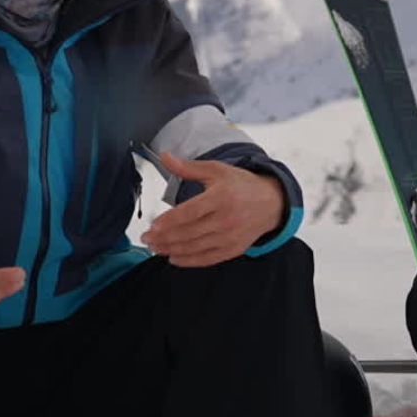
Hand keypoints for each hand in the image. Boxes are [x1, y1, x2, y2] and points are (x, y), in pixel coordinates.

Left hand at [140, 153, 285, 266]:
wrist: (271, 203)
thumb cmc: (240, 184)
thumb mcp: (216, 170)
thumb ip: (188, 167)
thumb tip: (164, 156)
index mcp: (221, 197)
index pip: (189, 212)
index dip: (169, 221)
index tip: (152, 226)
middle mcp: (227, 219)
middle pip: (189, 233)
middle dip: (164, 238)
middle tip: (145, 239)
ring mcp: (231, 236)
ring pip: (195, 247)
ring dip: (171, 249)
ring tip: (154, 248)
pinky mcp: (234, 249)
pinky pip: (208, 258)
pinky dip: (189, 261)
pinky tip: (173, 258)